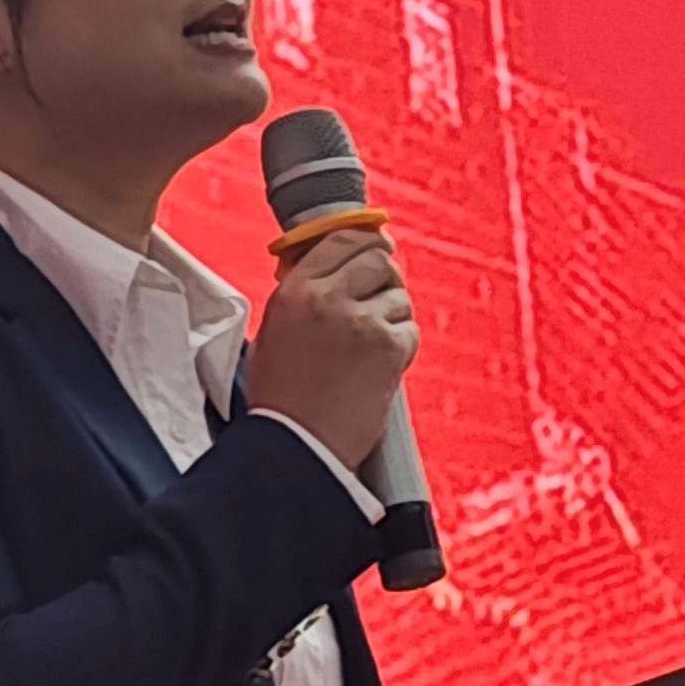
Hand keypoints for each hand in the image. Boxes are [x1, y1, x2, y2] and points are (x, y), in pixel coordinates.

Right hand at [249, 224, 416, 474]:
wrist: (297, 447)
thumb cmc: (282, 400)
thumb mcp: (274, 332)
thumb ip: (305, 295)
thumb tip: (342, 268)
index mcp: (294, 290)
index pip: (342, 238)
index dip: (365, 242)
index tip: (377, 249)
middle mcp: (326, 298)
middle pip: (378, 259)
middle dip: (384, 278)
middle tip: (380, 300)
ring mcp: (359, 321)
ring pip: (398, 296)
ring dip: (393, 318)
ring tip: (369, 349)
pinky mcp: (386, 347)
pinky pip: (410, 330)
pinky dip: (402, 347)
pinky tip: (379, 368)